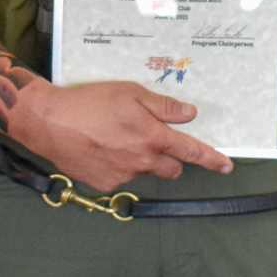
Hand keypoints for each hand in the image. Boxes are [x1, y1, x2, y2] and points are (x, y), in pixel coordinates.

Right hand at [12, 80, 232, 192]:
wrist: (50, 123)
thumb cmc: (89, 102)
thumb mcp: (130, 93)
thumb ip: (162, 106)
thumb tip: (188, 114)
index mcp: (153, 137)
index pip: (191, 151)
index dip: (211, 158)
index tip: (226, 165)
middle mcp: (142, 161)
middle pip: (172, 168)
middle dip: (169, 158)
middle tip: (151, 139)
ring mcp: (123, 176)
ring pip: (144, 171)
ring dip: (140, 160)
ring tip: (115, 139)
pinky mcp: (105, 184)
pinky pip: (122, 178)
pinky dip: (118, 166)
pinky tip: (101, 149)